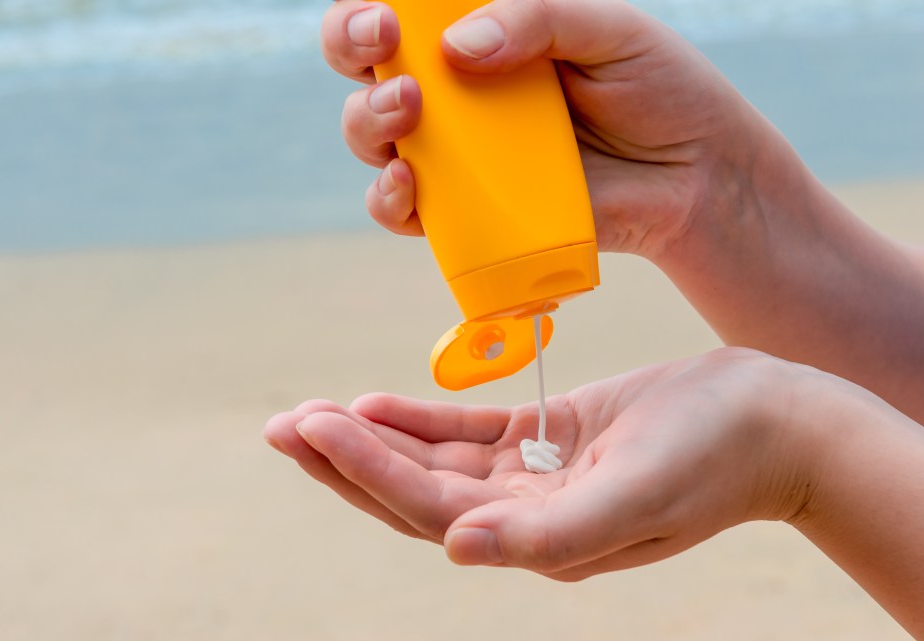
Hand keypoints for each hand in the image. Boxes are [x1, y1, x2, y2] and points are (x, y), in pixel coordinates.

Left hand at [264, 348, 815, 578]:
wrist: (775, 423)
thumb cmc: (715, 456)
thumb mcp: (636, 496)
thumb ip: (550, 533)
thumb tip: (458, 549)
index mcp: (538, 539)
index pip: (428, 507)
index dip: (365, 469)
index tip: (311, 426)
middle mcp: (525, 516)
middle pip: (412, 491)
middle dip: (344, 460)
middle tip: (280, 426)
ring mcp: (534, 478)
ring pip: (431, 461)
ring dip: (371, 436)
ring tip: (309, 414)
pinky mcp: (549, 438)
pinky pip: (468, 432)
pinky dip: (420, 420)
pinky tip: (375, 402)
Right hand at [321, 0, 762, 257]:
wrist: (695, 179)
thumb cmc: (659, 91)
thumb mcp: (610, 30)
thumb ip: (539, 19)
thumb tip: (456, 47)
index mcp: (485, 34)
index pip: (405, 12)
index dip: (368, 9)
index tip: (383, 13)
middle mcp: (458, 93)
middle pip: (366, 68)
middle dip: (352, 51)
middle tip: (383, 50)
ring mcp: (459, 155)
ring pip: (372, 138)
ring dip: (367, 123)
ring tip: (405, 113)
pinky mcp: (469, 214)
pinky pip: (404, 212)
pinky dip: (389, 201)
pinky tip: (408, 185)